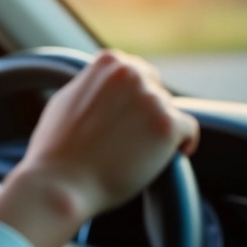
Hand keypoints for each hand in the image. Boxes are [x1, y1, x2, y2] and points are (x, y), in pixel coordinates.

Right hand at [0, 50, 199, 246]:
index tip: (127, 116)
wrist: (62, 182)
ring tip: (135, 152)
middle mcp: (131, 74)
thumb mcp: (67, 99)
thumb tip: (109, 83)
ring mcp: (151, 99)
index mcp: (108, 63)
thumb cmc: (58, 148)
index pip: (137, 71)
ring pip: (169, 111)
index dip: (133, 96)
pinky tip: (172, 154)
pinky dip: (183, 143)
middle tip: (130, 138)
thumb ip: (93, 85)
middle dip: (146, 111)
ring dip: (157, 130)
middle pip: (156, 90)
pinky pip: (188, 130)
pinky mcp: (167, 126)